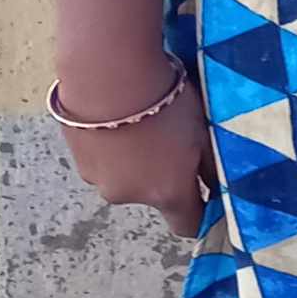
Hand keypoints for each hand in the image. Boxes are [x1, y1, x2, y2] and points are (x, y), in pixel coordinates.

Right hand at [53, 69, 215, 237]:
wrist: (108, 73)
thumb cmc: (164, 100)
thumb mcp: (203, 131)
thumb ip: (211, 166)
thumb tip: (219, 186)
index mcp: (168, 193)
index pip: (187, 224)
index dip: (198, 210)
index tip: (202, 189)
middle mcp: (131, 196)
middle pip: (153, 195)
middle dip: (161, 173)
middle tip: (167, 134)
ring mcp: (99, 180)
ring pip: (123, 176)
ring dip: (132, 158)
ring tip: (136, 117)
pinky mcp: (77, 158)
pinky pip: (100, 158)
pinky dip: (109, 144)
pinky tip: (112, 113)